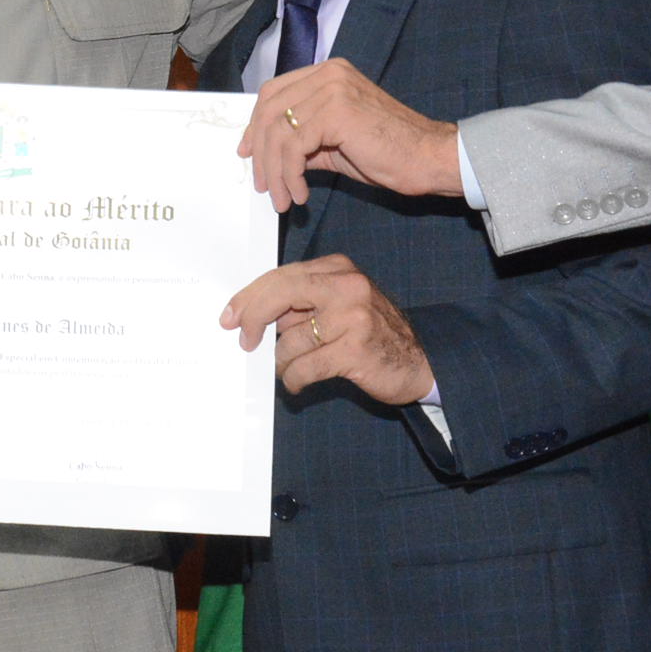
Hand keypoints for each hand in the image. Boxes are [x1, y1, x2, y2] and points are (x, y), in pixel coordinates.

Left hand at [225, 255, 434, 405]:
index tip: (230, 317)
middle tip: (244, 342)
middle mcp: (346, 286)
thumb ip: (301, 303)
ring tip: (291, 369)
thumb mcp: (338, 305)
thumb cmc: (371, 334)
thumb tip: (251, 316)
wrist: (420, 361)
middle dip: (253, 320)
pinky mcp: (355, 349)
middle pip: (279, 295)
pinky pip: (304, 367)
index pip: (281, 276)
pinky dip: (294, 379)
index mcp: (337, 269)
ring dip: (282, 363)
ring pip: (290, 341)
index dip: (249, 298)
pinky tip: (298, 382)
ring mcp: (353, 317)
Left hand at [240, 59, 464, 212]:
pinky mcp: (337, 111)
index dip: (255, 125)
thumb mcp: (334, 143)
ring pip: (278, 132)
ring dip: (274, 172)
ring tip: (282, 199)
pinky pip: (294, 147)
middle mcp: (328, 74)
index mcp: (328, 73)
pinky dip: (289, 175)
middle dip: (259, 152)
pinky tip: (300, 194)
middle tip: (262, 186)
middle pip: (269, 109)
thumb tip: (266, 155)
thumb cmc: (389, 153)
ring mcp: (333, 88)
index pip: (273, 92)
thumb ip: (302, 141)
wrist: (431, 158)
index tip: (248, 154)